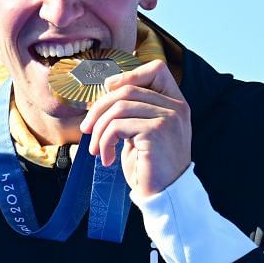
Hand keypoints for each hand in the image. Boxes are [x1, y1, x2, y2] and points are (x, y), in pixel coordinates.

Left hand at [80, 59, 192, 196]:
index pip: (156, 69)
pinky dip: (104, 142)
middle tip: (87, 129)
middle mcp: (176, 107)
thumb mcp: (140, 131)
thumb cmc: (149, 164)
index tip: (107, 92)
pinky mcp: (157, 132)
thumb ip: (132, 110)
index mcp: (175, 103)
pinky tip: (107, 157)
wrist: (164, 194)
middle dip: (99, 108)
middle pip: (127, 89)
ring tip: (97, 149)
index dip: (128, 76)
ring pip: (119, 107)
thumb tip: (106, 87)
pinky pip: (118, 126)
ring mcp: (169, 118)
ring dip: (100, 129)